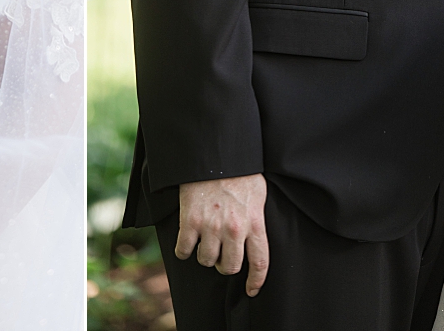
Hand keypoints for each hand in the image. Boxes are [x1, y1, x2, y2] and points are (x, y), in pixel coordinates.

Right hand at [176, 174, 269, 296]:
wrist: (214, 153)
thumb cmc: (239, 171)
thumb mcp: (258, 195)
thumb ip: (257, 219)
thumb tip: (256, 237)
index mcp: (254, 222)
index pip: (260, 263)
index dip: (256, 281)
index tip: (251, 290)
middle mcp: (234, 228)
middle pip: (229, 267)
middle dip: (224, 265)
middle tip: (221, 256)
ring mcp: (211, 225)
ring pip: (206, 260)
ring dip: (204, 256)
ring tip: (204, 244)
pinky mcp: (190, 220)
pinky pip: (184, 250)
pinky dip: (183, 250)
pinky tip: (186, 243)